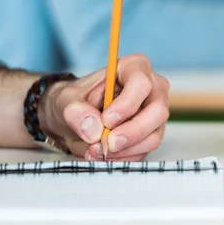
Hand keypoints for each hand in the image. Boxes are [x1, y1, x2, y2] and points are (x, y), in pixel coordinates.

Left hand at [39, 54, 169, 160]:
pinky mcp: (152, 134)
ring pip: (154, 135)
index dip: (126, 104)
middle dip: (132, 132)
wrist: (76, 118)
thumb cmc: (76, 101)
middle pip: (157, 111)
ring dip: (124, 149)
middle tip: (107, 143)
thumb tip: (93, 127)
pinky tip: (104, 153)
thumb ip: (75, 110)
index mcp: (134, 67)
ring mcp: (155, 113)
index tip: (106, 120)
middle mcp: (152, 88)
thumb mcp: (65, 100)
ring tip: (96, 150)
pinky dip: (123, 157)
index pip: (142, 83)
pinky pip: (145, 150)